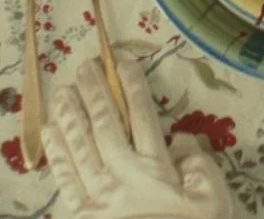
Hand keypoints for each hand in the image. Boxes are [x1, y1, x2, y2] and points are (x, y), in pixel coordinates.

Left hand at [42, 56, 233, 218]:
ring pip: (79, 146)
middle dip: (94, 92)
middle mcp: (122, 176)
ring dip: (69, 115)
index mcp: (156, 169)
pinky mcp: (81, 217)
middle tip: (82, 66)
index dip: (131, 86)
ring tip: (61, 90)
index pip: (142, 116)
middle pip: (105, 125)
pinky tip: (49, 132)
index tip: (122, 60)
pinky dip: (56, 153)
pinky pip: (65, 180)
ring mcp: (97, 197)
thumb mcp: (214, 202)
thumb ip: (200, 166)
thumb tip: (181, 138)